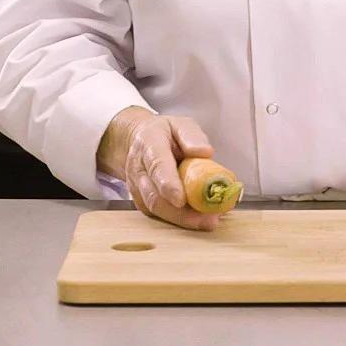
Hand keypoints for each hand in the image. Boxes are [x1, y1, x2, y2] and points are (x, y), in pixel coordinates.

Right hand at [101, 108, 220, 230]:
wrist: (138, 141)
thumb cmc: (164, 134)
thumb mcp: (180, 124)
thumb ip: (192, 136)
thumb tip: (204, 152)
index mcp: (149, 144)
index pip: (157, 165)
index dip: (168, 184)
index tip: (181, 200)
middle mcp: (138, 169)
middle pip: (155, 196)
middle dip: (181, 213)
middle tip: (208, 219)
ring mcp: (137, 188)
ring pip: (156, 209)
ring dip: (183, 219)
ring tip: (208, 221)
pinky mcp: (142, 201)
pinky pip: (159, 215)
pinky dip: (180, 220)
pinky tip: (198, 219)